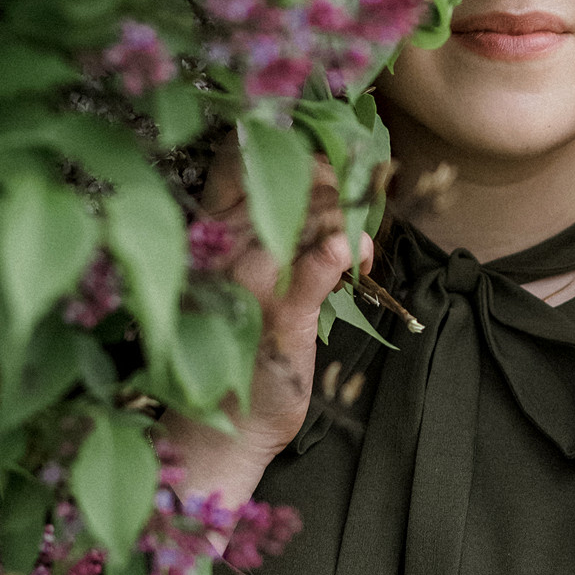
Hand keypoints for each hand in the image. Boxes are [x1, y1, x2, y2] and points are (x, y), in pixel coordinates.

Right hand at [158, 132, 373, 512]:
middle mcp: (223, 243)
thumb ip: (276, 231)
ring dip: (351, 218)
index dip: (293, 147)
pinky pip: (318, 260)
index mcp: (212, 230)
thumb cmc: (242, 347)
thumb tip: (325, 186)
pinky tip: (361, 254)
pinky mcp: (280, 313)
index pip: (242, 155)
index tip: (328, 169)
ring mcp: (249, 277)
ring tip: (362, 251)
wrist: (223, 427)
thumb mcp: (251, 278)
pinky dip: (345, 248)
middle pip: (288, 175)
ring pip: (311, 210)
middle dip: (336, 183)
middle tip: (358, 210)